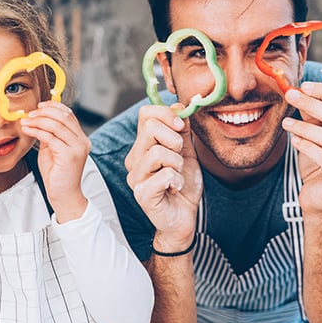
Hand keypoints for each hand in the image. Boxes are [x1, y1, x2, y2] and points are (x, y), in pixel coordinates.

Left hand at [20, 101, 89, 221]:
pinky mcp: (69, 155)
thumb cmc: (57, 174)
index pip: (69, 114)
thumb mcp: (52, 149)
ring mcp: (77, 148)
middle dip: (44, 112)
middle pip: (64, 116)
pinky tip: (27, 130)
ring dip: (38, 120)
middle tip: (29, 114)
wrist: (63, 194)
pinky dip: (36, 131)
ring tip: (25, 121)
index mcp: (80, 138)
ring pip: (56, 124)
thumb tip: (37, 118)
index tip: (39, 106)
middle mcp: (82, 141)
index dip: (53, 106)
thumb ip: (49, 134)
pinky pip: (50, 137)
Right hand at [124, 104, 200, 250]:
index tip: (181, 127)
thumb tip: (179, 105)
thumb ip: (182, 130)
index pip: (146, 114)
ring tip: (177, 175)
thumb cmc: (182, 186)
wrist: (184, 217)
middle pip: (150, 128)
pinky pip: (164, 175)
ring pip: (157, 152)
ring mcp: (135, 177)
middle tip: (180, 157)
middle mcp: (134, 159)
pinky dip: (177, 180)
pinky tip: (175, 188)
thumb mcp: (187, 152)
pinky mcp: (142, 194)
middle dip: (175, 140)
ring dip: (177, 163)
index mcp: (143, 146)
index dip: (166, 114)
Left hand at [281, 82, 321, 215]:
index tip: (303, 85)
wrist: (318, 201)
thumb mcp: (314, 136)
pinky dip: (308, 146)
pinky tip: (294, 140)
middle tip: (290, 96)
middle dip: (312, 104)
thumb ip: (313, 115)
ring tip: (286, 123)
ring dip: (305, 127)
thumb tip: (302, 90)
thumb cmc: (318, 166)